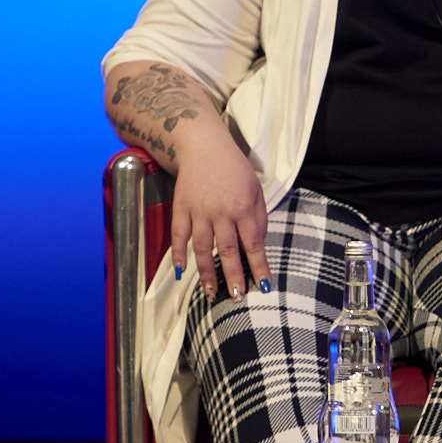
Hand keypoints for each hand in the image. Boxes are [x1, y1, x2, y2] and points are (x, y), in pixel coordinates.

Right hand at [166, 131, 269, 299]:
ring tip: (210, 292)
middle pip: (227, 250)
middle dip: (232, 276)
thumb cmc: (234, 169)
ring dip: (206, 272)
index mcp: (243, 207)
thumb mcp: (256, 189)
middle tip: (236, 297)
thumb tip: (258, 245)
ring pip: (202, 248)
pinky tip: (180, 272)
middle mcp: (221, 212)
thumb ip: (259, 217)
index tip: (263, 286)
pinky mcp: (181, 208)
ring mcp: (199, 211)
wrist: (203, 146)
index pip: (253, 244)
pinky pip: (179, 235)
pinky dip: (178, 254)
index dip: (258, 266)